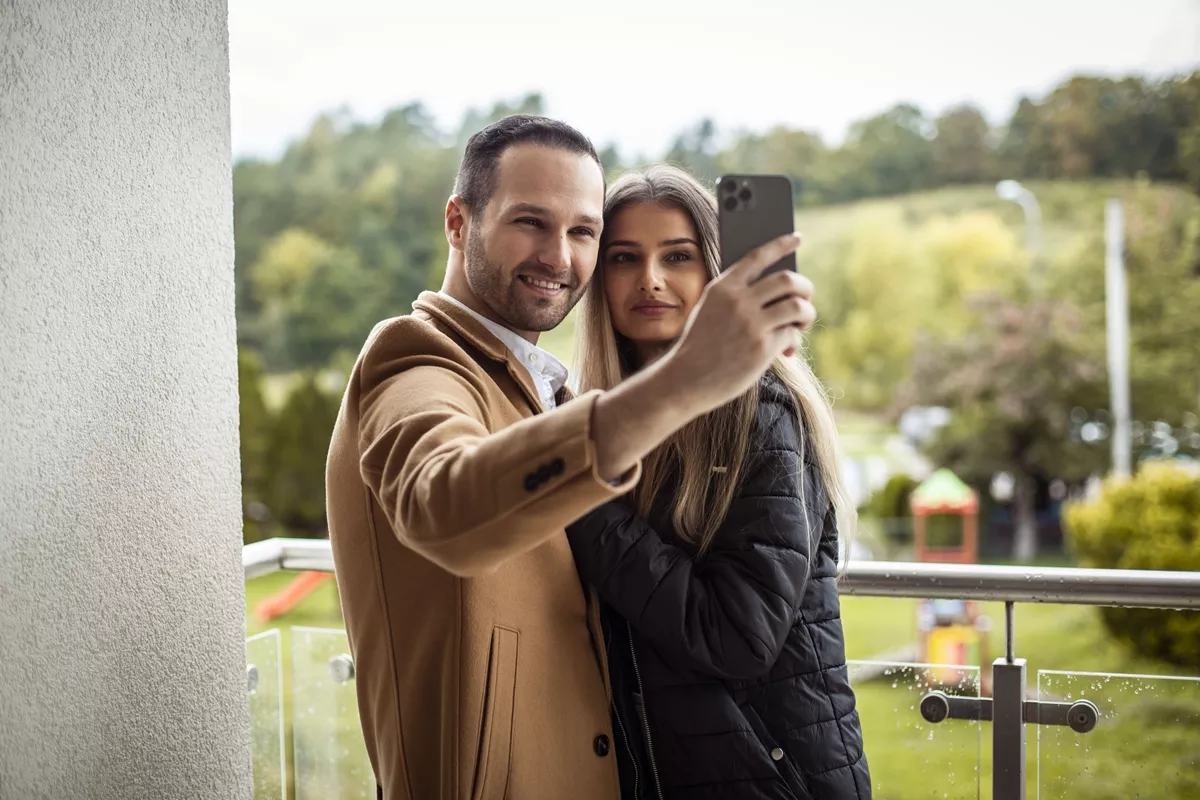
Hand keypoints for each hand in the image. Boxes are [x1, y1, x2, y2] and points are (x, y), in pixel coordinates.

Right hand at [661, 232, 813, 414]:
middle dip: (805, 287)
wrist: (685, 380)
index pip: (758, 256)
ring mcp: (751, 324)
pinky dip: (795, 340)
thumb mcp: (709, 311)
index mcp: (723, 288)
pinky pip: (792, 334)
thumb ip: (737, 297)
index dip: (782, 244)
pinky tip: (787, 350)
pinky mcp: (762, 348)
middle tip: (805, 298)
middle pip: (788, 279)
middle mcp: (738, 301)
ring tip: (801, 322)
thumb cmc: (701, 346)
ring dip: (807, 313)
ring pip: (797, 305)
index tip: (798, 238)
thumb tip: (780, 291)